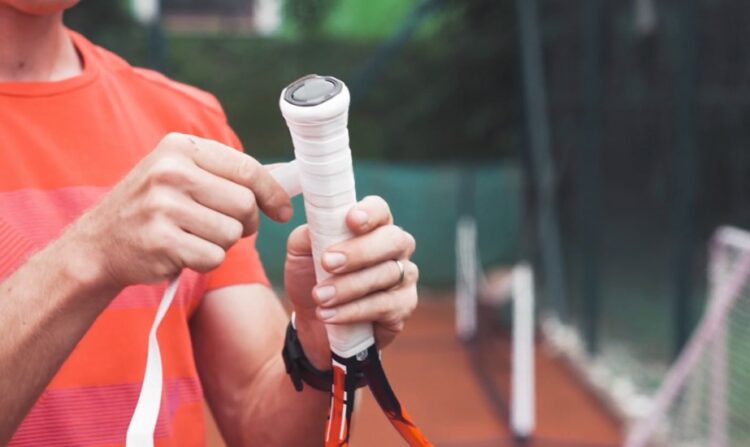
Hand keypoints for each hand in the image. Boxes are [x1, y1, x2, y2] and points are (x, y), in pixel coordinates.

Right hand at [67, 132, 291, 288]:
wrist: (98, 245)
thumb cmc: (152, 209)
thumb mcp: (179, 175)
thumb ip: (223, 175)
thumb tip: (281, 186)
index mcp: (180, 148)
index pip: (246, 168)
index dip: (272, 192)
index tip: (283, 210)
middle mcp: (171, 171)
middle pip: (245, 204)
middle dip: (245, 223)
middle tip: (224, 227)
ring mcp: (164, 206)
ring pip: (232, 233)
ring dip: (222, 243)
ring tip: (194, 237)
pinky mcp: (162, 241)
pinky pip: (214, 256)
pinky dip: (206, 261)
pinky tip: (183, 252)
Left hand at [284, 196, 418, 364]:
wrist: (315, 321)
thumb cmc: (313, 276)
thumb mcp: (301, 253)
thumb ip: (308, 235)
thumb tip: (316, 228)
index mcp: (373, 226)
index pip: (380, 210)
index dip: (370, 213)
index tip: (351, 220)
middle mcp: (396, 247)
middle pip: (393, 240)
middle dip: (360, 251)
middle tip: (328, 263)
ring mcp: (404, 276)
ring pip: (386, 274)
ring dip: (349, 286)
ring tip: (320, 296)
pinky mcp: (403, 306)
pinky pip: (384, 306)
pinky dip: (354, 311)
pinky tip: (329, 314)